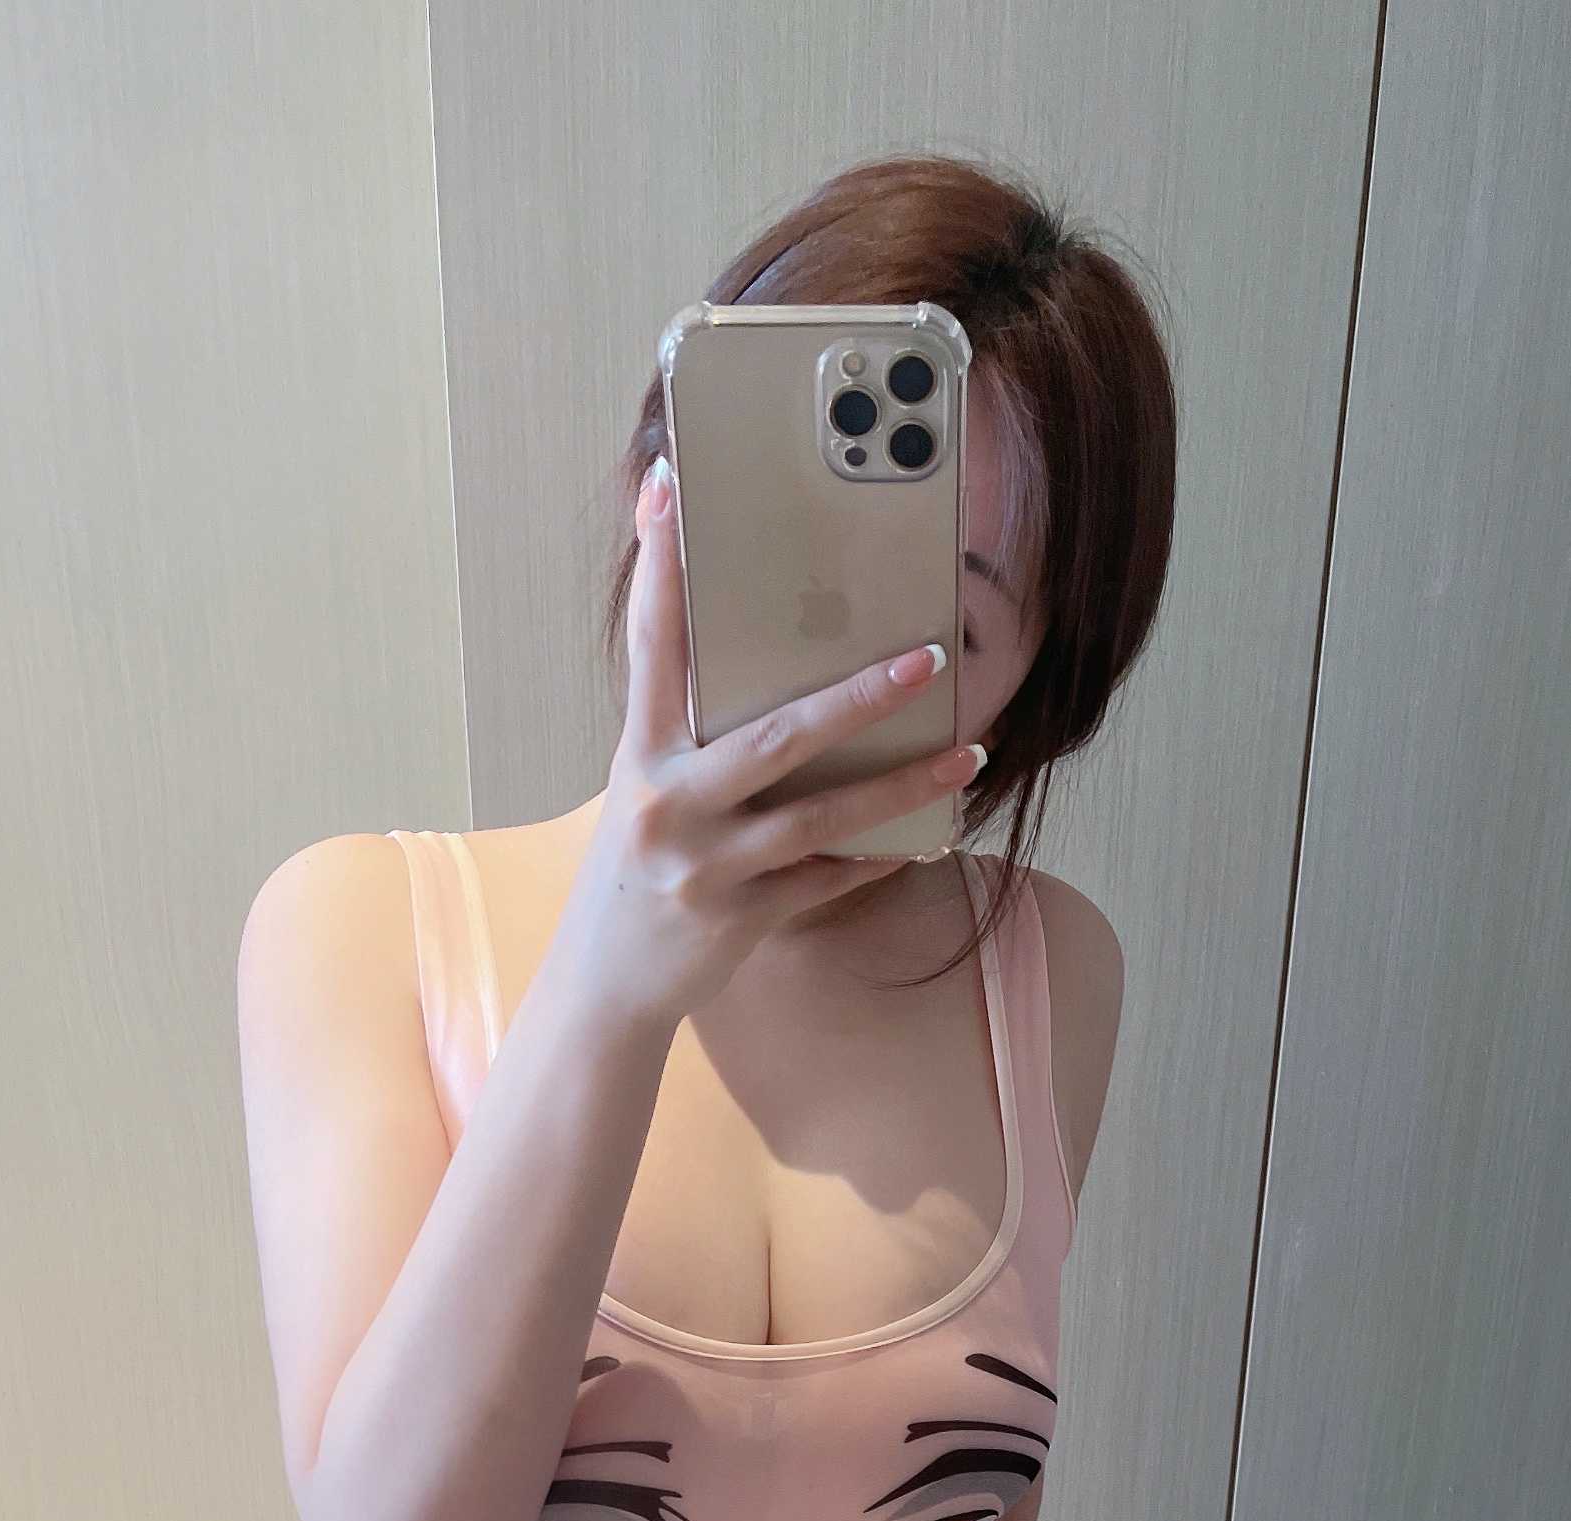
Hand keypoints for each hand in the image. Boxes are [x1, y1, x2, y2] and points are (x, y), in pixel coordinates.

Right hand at [553, 455, 982, 1026]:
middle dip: (858, 698)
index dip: (661, 564)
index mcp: (642, 753)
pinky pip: (828, 881)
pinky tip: (931, 835)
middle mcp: (671, 804)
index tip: (670, 487)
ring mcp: (709, 866)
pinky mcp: (742, 919)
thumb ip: (685, 726)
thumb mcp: (645, 786)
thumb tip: (749, 655)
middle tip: (927, 660)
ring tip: (968, 754)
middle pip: (777, 738)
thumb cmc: (637, 867)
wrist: (602, 983)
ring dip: (903, 788)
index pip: (653, 642)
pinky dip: (878, 858)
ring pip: (822, 818)